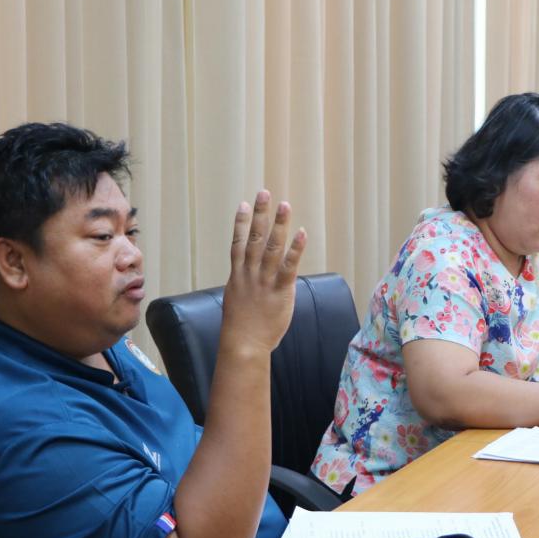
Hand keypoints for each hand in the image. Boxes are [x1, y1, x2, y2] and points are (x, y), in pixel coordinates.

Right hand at [220, 192, 306, 356]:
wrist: (243, 344)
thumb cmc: (241, 328)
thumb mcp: (238, 302)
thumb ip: (244, 286)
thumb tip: (248, 280)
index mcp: (238, 276)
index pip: (237, 243)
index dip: (240, 222)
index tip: (243, 204)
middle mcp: (249, 273)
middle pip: (254, 237)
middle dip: (260, 214)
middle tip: (264, 193)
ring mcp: (264, 280)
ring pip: (271, 246)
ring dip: (278, 224)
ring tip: (284, 205)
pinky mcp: (280, 290)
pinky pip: (289, 265)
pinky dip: (295, 248)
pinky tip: (301, 232)